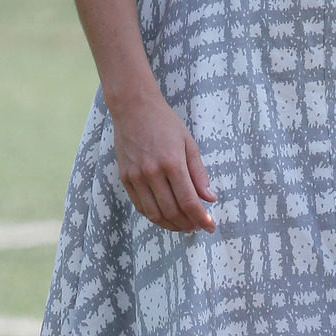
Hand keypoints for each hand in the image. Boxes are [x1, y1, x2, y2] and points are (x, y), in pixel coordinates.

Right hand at [111, 88, 216, 232]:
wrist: (133, 108)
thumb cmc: (165, 123)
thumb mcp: (189, 144)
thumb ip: (199, 173)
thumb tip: (210, 198)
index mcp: (172, 163)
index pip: (189, 202)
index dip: (201, 219)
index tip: (211, 227)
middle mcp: (152, 173)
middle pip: (172, 212)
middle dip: (188, 224)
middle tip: (198, 226)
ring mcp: (136, 177)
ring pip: (155, 214)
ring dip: (171, 225)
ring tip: (184, 225)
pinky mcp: (125, 178)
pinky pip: (140, 206)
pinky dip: (155, 216)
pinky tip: (166, 216)